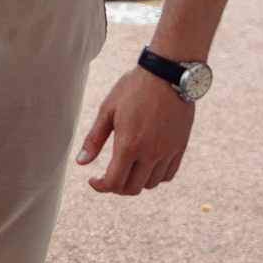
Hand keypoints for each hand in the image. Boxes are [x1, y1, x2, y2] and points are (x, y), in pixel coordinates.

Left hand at [76, 65, 193, 193]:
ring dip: (135, 182)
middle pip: (132, 188)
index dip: (100, 186)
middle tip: (108, 176)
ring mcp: (168, 152)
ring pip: (151, 184)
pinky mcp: (180, 147)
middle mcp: (150, 154)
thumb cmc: (134, 88)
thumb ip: (94, 139)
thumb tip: (81, 162)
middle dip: (116, 187)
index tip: (93, 180)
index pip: (113, 182)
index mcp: (129, 145)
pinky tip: (146, 165)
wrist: (168, 74)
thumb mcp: (108, 110)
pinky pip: (168, 174)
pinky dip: (155, 176)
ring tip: (127, 169)